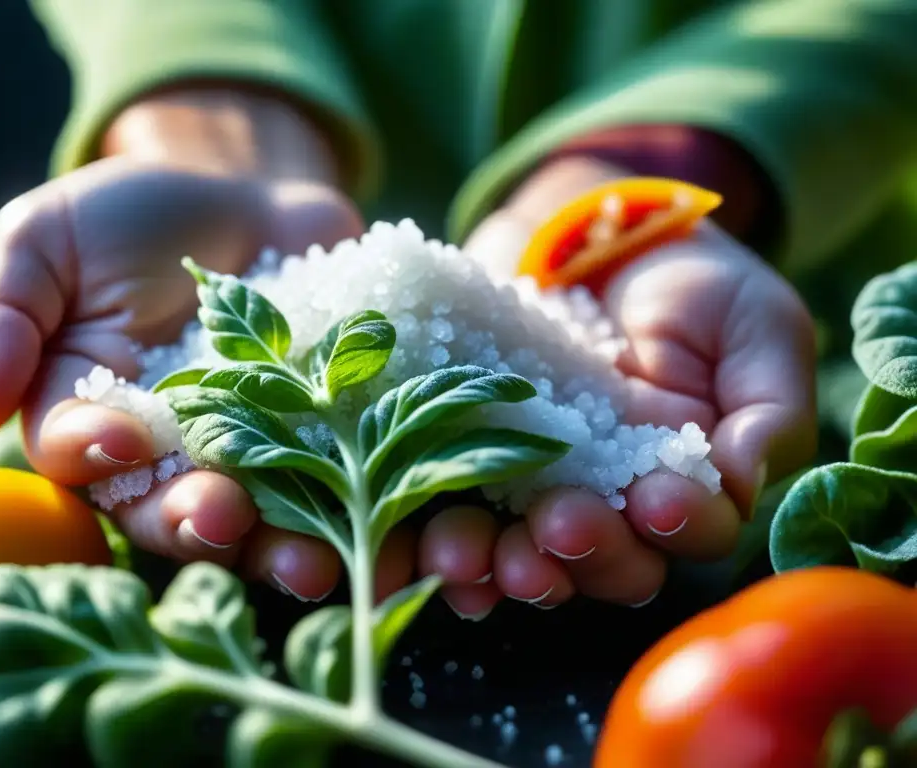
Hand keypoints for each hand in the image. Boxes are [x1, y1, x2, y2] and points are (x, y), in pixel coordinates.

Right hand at [0, 85, 406, 600]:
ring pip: (266, 519)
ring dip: (286, 545)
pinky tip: (392, 517)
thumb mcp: (45, 240)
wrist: (245, 194)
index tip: (120, 439)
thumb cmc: (129, 215)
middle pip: (175, 511)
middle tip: (224, 518)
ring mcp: (255, 453)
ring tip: (317, 559)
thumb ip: (5, 317)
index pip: (81, 457)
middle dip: (198, 521)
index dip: (95, 455)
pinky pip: (346, 481)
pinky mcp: (329, 436)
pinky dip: (369, 505)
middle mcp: (171, 457)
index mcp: (90, 421)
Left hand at [410, 156, 816, 617]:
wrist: (587, 230)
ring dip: (504, 564)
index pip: (691, 532)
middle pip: (605, 563)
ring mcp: (537, 483)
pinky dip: (444, 536)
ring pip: (527, 553)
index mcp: (686, 483)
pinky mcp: (472, 453)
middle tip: (561, 524)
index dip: (680, 528)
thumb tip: (741, 486)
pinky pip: (458, 509)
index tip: (657, 500)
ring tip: (477, 554)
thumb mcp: (756, 325)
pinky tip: (427, 544)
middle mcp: (612, 501)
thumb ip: (767, 409)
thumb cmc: (690, 281)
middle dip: (585, 555)